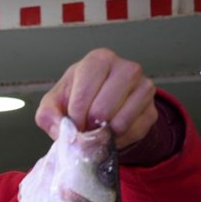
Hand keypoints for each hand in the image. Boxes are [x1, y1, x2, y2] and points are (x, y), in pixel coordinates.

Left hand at [36, 48, 156, 149]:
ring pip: (121, 122)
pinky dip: (118, 141)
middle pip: (103, 109)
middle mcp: (126, 68)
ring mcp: (144, 87)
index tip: (72, 123)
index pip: (85, 92)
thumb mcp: (53, 104)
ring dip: (103, 135)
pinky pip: (134, 132)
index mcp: (98, 60)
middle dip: (89, 127)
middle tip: (84, 130)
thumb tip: (62, 130)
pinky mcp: (152, 109)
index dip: (75, 115)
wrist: (100, 107)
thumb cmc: (75, 99)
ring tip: (96, 132)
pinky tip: (110, 135)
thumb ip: (48, 116)